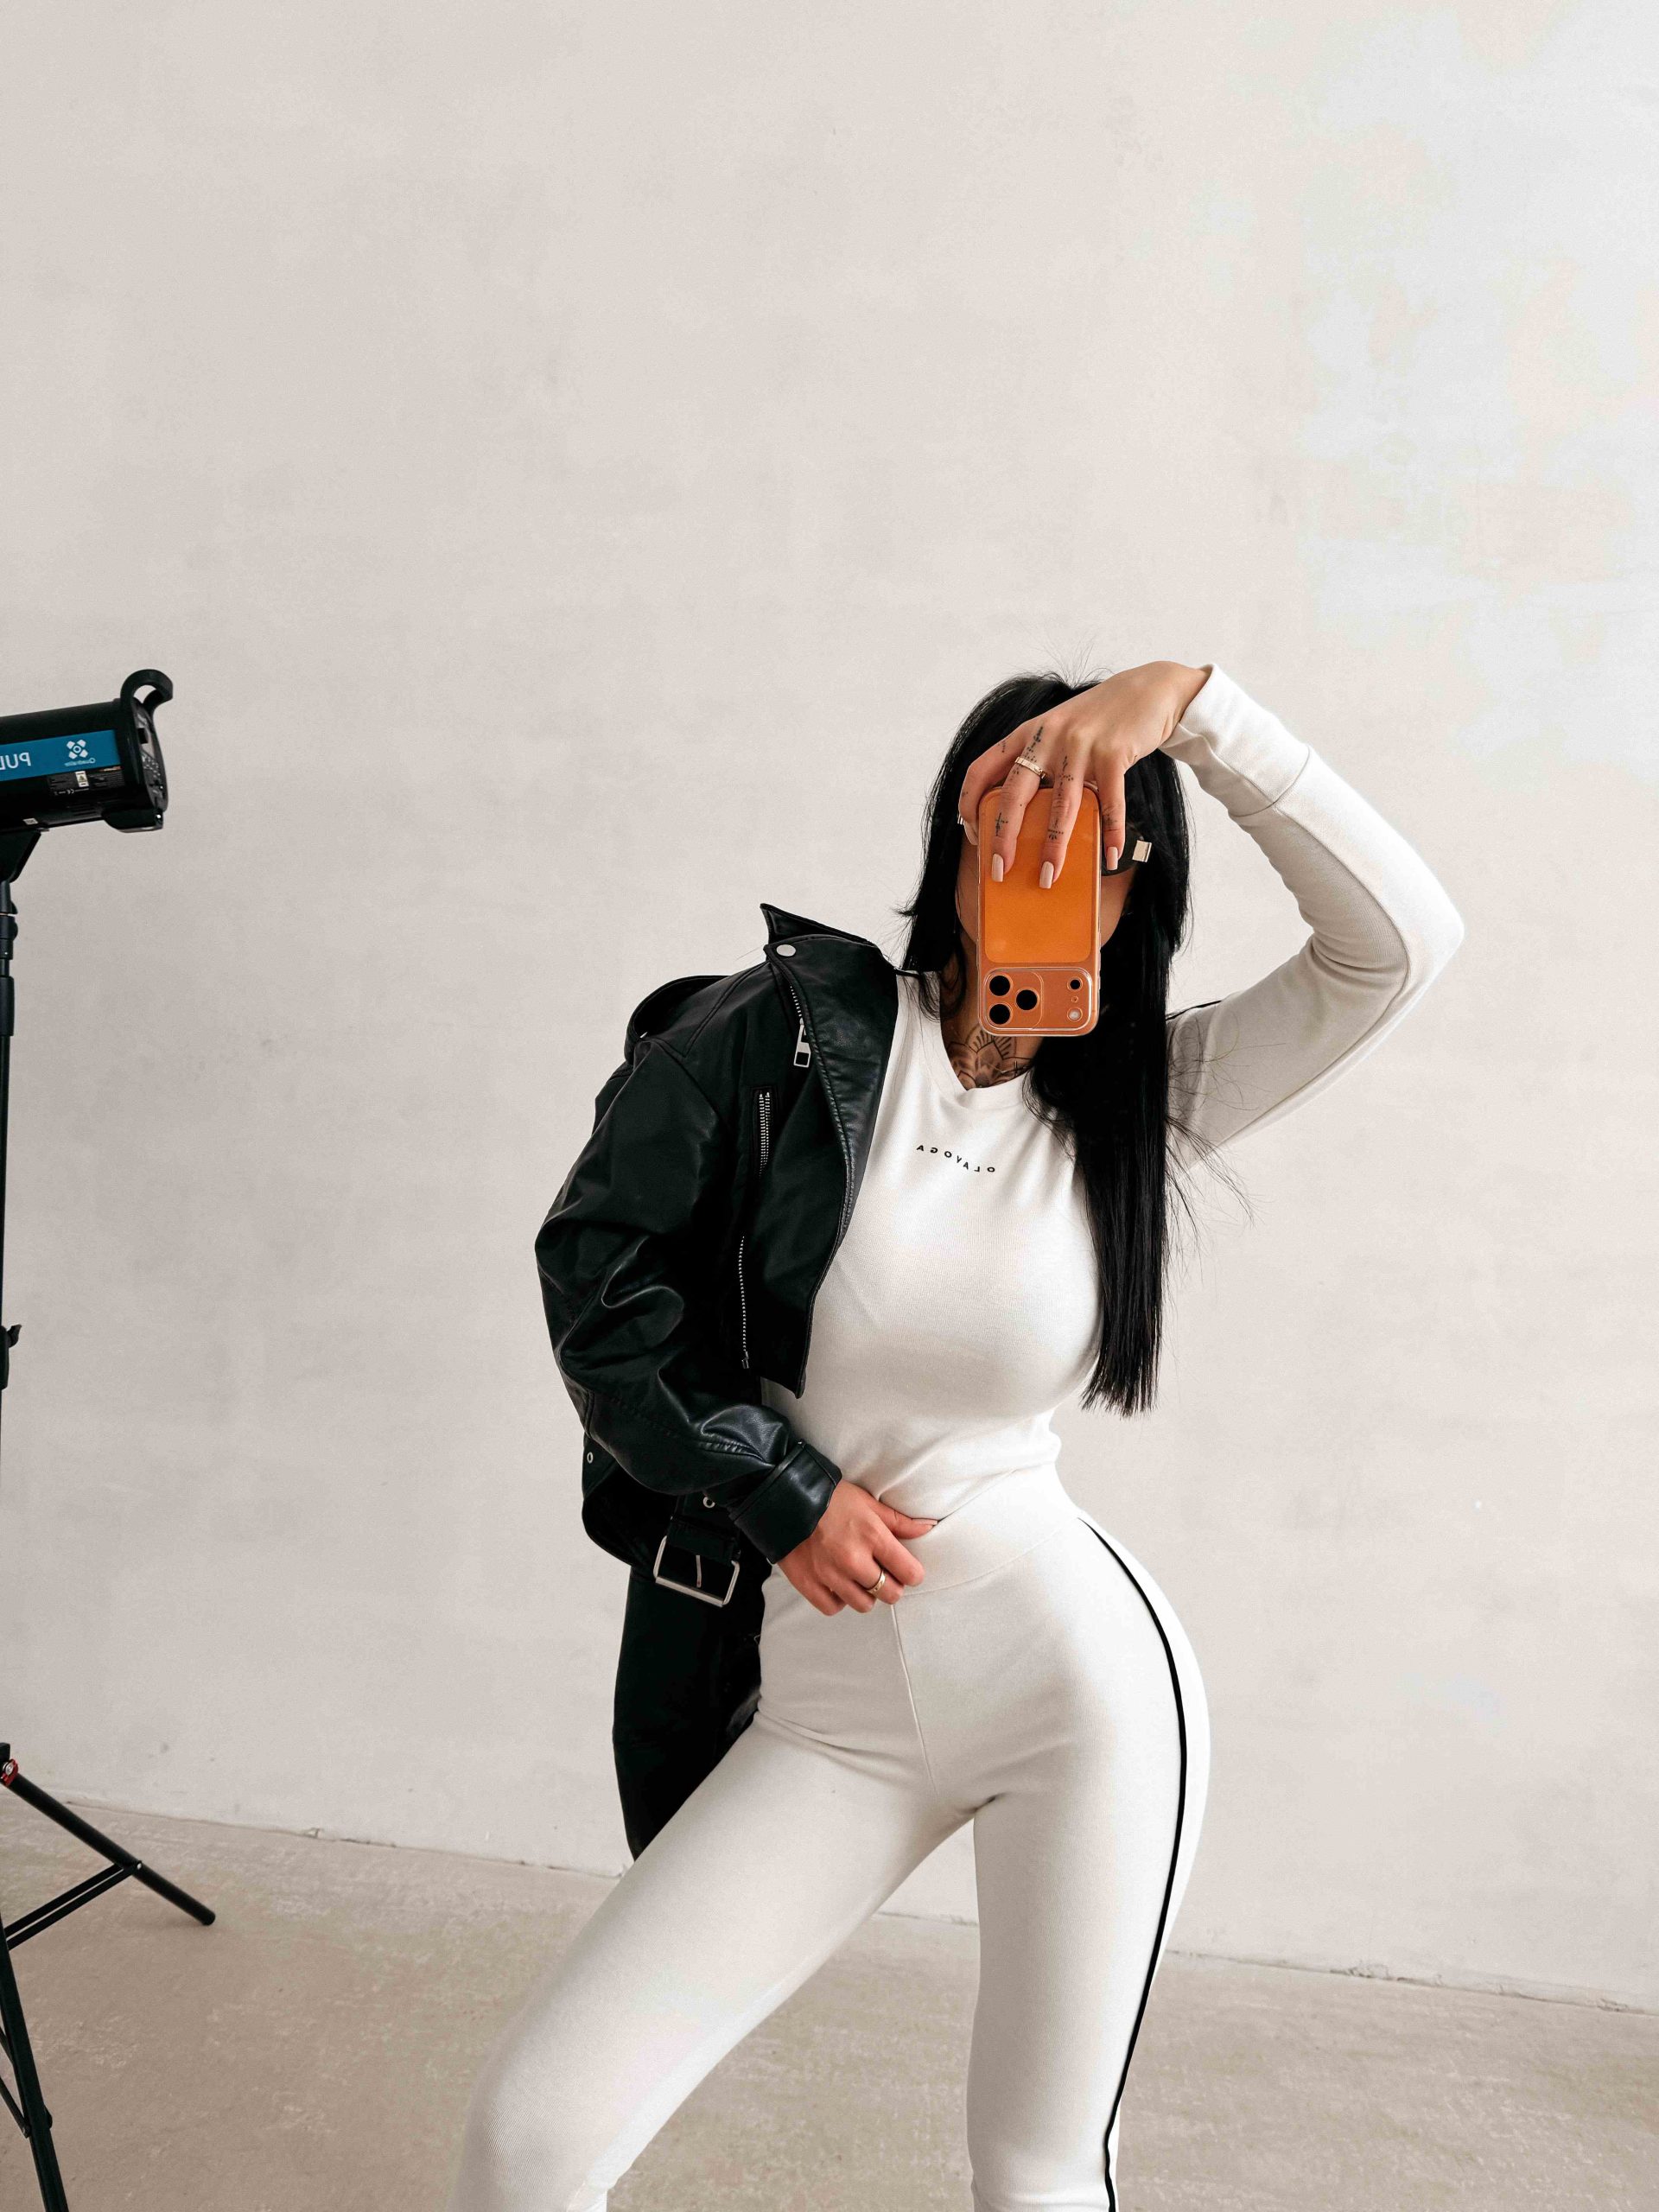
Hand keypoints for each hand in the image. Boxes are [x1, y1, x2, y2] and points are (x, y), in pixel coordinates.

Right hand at [777, 1480, 936, 1614]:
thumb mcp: (869, 1503)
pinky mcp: (809, 1584)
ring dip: (866, 1594)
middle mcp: (853, 1559)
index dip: (912, 1572)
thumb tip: (929, 1528)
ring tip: (858, 1577)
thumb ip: (900, 1522)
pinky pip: (834, 1607)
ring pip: (864, 1605)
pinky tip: (838, 1583)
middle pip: (890, 1594)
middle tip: (882, 1573)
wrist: (784, 1498)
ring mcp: (830, 1575)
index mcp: (872, 1537)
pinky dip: (839, 1599)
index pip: (910, 1573)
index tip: (906, 1568)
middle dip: (891, 1585)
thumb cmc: (831, 1498)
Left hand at [957, 660, 1210, 884]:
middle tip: (999, 870)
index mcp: (1027, 733)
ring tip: (1048, 876)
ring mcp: (1081, 744)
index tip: (972, 833)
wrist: (1148, 689)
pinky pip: (1110, 802)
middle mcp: (1048, 737)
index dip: (969, 802)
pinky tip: (1110, 857)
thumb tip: (1023, 815)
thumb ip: (1038, 762)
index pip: (982, 768)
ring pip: (1061, 805)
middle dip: (1004, 837)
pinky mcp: (1114, 752)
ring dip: (1054, 846)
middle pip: (1015, 794)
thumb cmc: (1098, 721)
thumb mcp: (1057, 731)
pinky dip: (1111, 833)